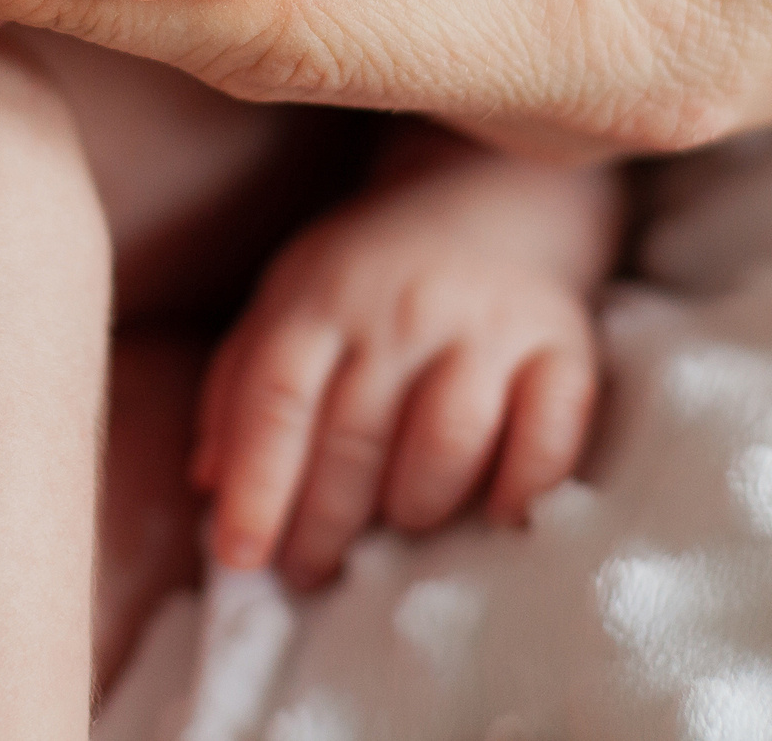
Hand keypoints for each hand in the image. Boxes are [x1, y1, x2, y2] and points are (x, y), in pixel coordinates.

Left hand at [194, 144, 607, 586]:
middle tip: (309, 572)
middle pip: (356, 435)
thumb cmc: (367, 277)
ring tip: (397, 530)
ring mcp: (488, 323)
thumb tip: (208, 483)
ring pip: (449, 440)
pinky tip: (496, 516)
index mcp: (321, 296)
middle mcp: (403, 306)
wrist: (487, 198)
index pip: (276, 399)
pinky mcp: (563, 344)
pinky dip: (523, 486)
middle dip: (324, 524)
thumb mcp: (287, 304)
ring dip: (416, 506)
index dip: (255, 485)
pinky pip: (550, 432)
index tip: (238, 556)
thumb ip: (241, 389)